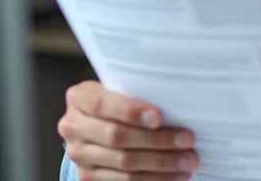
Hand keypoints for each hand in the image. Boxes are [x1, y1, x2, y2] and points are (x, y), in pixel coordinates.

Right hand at [59, 80, 198, 180]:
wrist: (96, 124)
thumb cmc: (116, 101)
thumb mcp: (118, 88)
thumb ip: (135, 92)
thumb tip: (176, 102)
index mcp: (78, 98)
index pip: (102, 105)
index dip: (131, 112)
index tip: (159, 117)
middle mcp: (72, 127)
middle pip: (116, 137)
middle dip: (157, 141)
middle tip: (187, 140)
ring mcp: (78, 156)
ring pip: (123, 164)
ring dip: (160, 164)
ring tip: (188, 161)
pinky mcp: (87, 178)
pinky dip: (152, 180)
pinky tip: (173, 176)